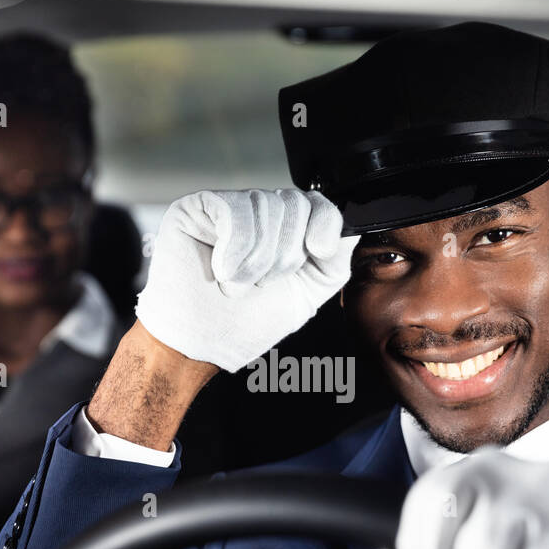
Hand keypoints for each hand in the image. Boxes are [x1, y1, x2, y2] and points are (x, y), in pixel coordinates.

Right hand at [134, 188, 356, 372]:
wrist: (201, 345)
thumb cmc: (245, 325)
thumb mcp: (305, 294)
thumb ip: (333, 261)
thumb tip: (352, 229)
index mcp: (284, 232)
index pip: (317, 202)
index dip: (325, 222)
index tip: (319, 251)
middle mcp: (257, 215)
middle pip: (296, 204)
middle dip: (286, 254)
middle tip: (261, 284)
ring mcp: (226, 208)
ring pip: (266, 207)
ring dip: (258, 259)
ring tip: (238, 284)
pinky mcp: (197, 208)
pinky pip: (234, 208)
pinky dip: (236, 247)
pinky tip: (222, 270)